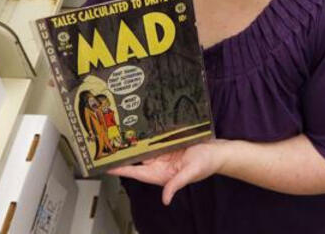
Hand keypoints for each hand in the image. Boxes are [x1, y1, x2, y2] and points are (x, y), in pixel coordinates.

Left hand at [108, 139, 228, 205]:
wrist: (218, 151)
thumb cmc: (207, 163)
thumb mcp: (191, 173)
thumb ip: (176, 184)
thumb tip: (166, 199)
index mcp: (161, 174)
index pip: (136, 172)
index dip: (121, 169)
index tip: (106, 166)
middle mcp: (159, 164)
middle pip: (136, 158)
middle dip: (123, 152)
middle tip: (106, 143)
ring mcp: (163, 152)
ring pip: (144, 147)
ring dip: (133, 141)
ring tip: (117, 132)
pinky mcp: (168, 143)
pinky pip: (154, 139)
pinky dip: (146, 134)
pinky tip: (138, 126)